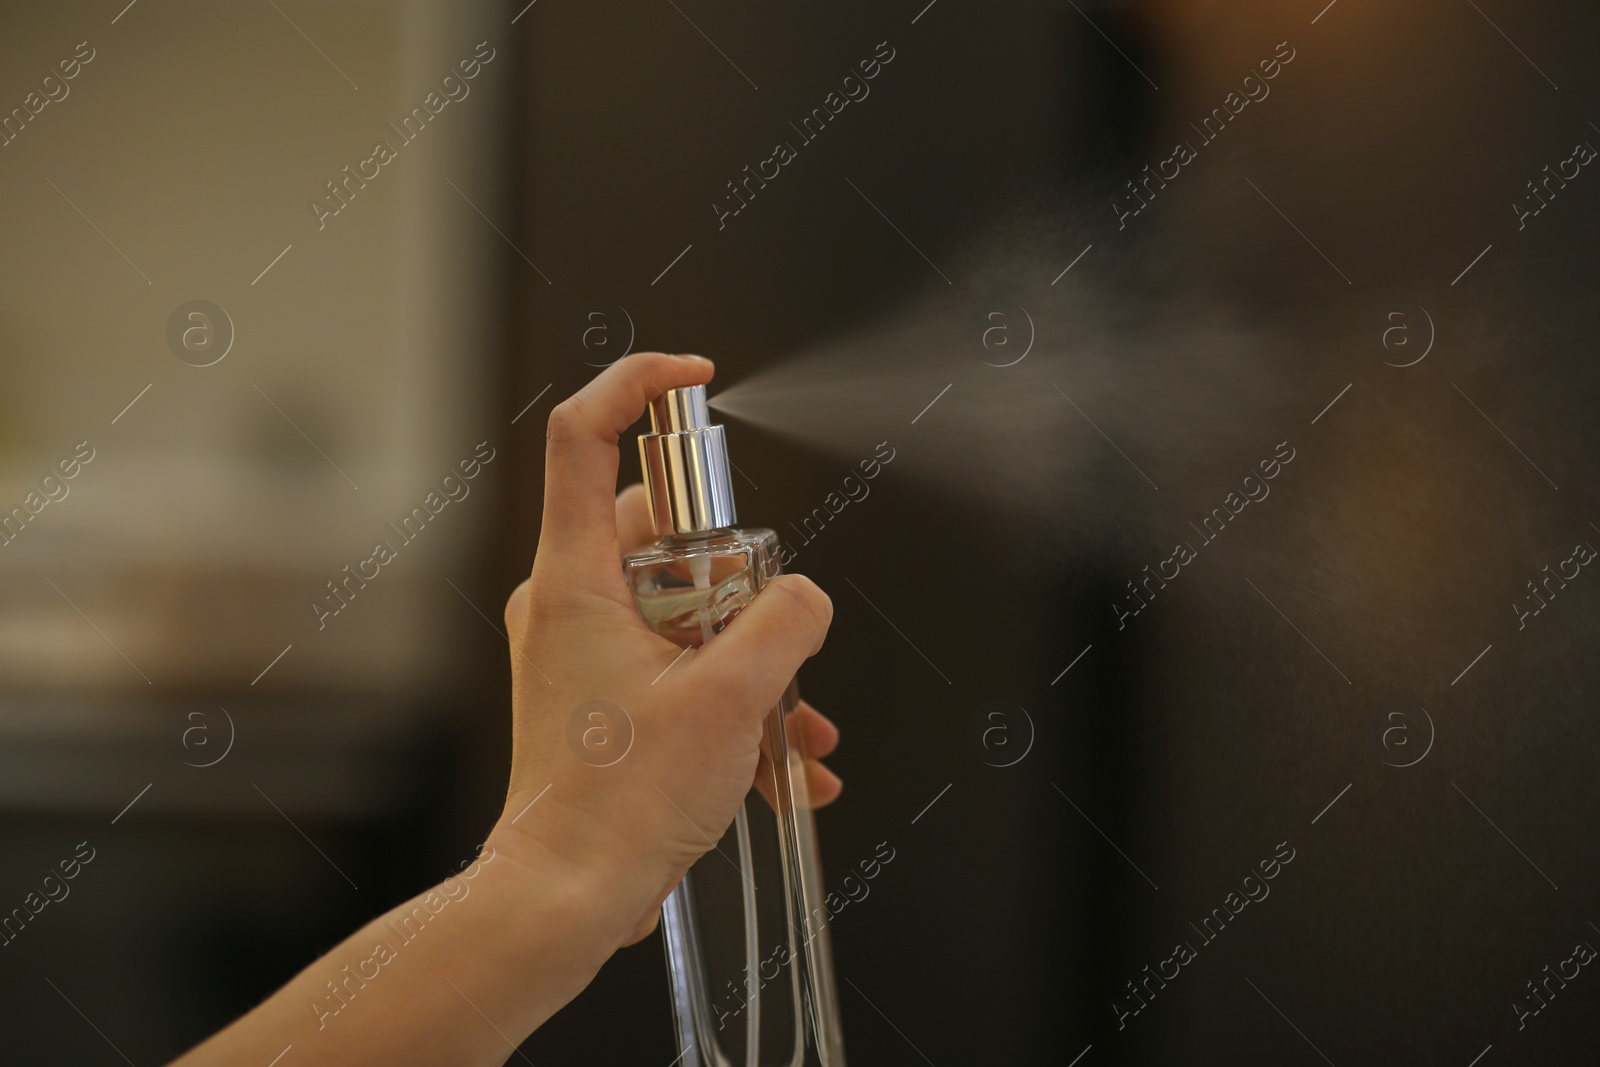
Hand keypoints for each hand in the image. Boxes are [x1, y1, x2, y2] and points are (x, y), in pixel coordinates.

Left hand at [489, 352, 840, 950]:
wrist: (567, 897)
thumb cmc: (618, 805)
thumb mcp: (729, 698)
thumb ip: (784, 623)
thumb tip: (803, 598)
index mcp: (576, 577)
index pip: (583, 435)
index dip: (638, 385)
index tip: (696, 379)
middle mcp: (570, 600)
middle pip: (665, 531)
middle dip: (743, 581)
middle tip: (775, 633)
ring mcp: (583, 648)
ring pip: (684, 608)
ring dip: (752, 659)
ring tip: (797, 726)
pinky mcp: (602, 693)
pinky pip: (678, 664)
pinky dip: (732, 700)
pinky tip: (784, 764)